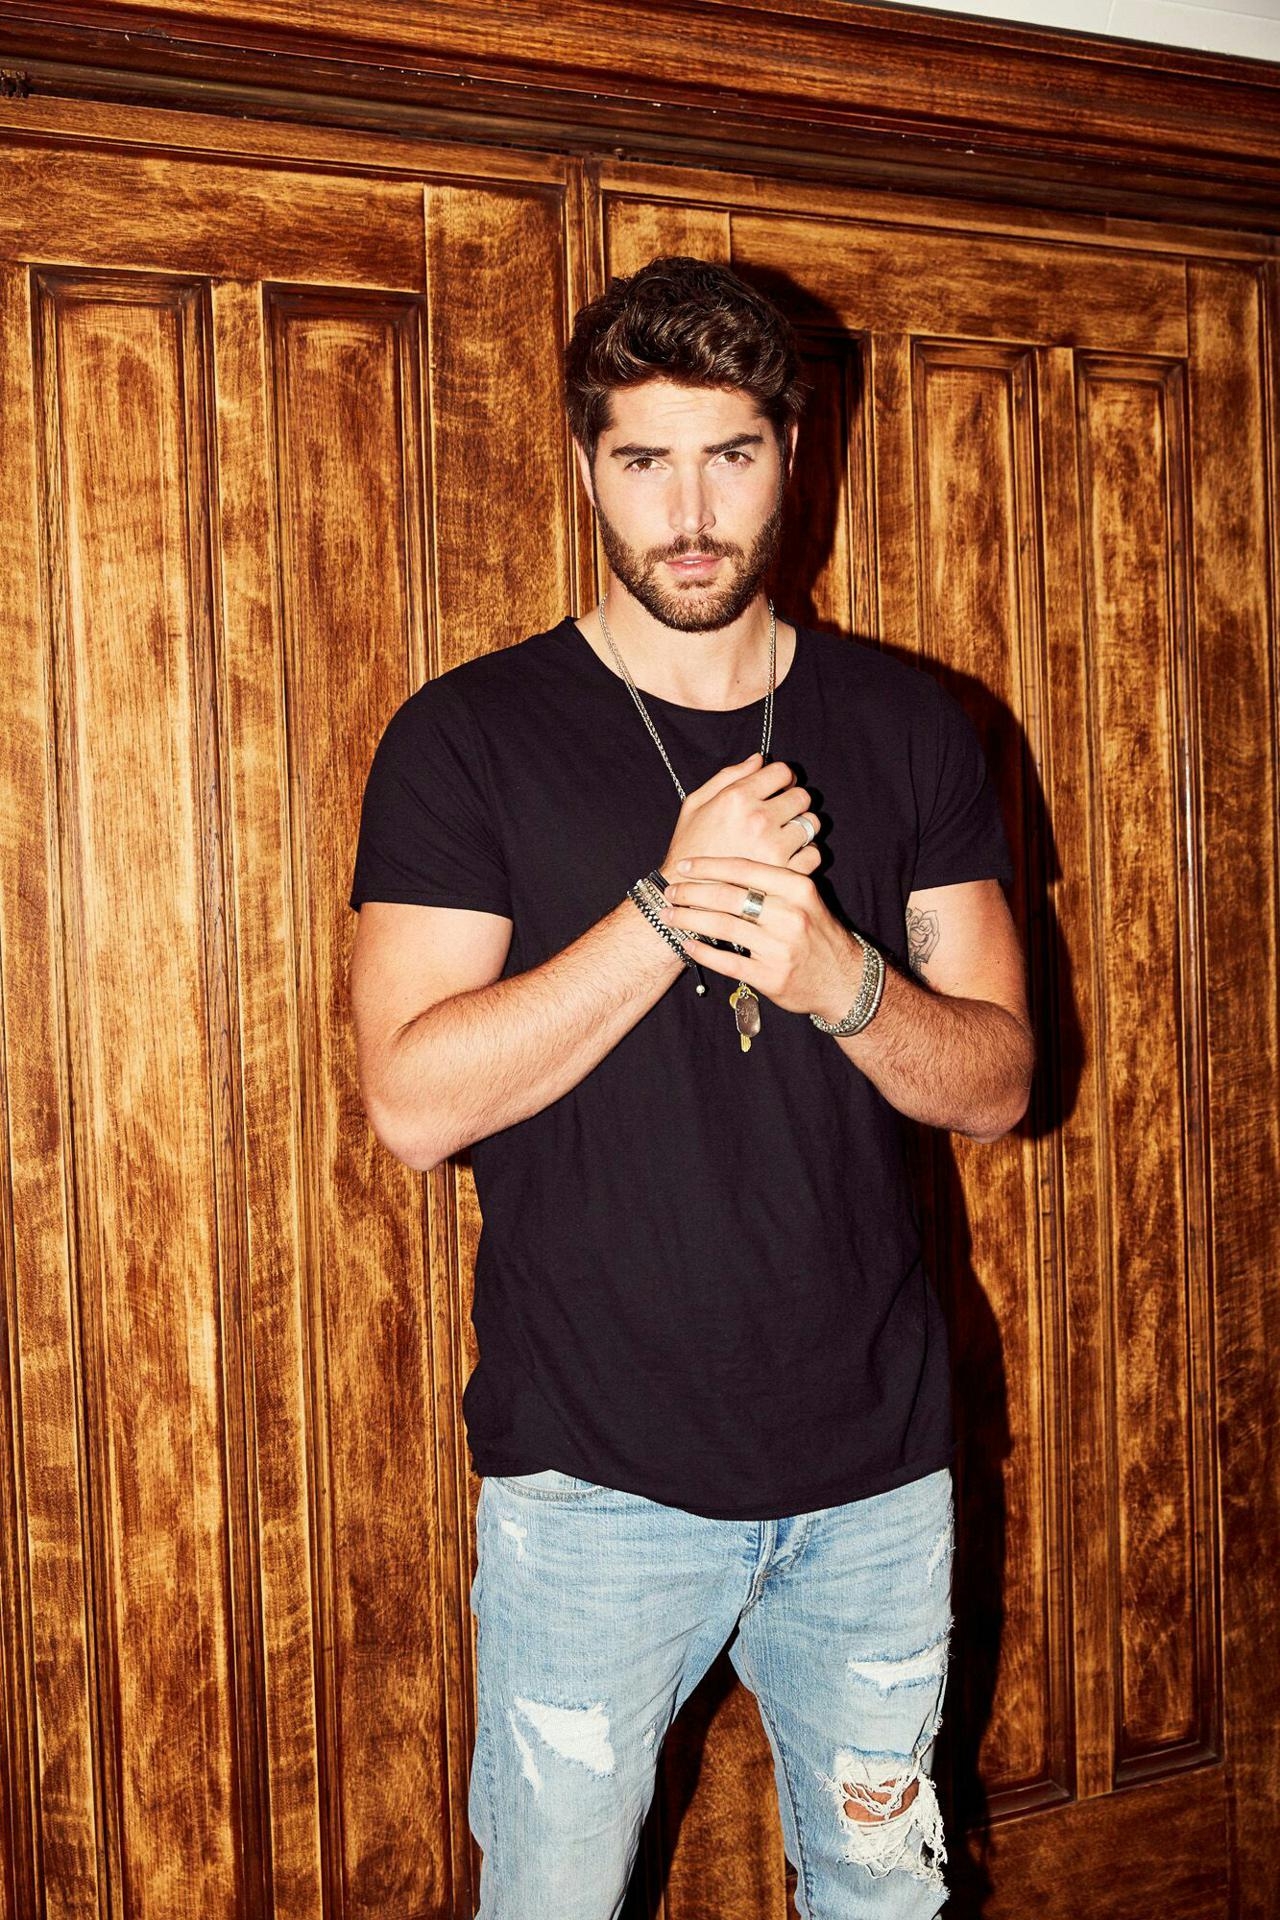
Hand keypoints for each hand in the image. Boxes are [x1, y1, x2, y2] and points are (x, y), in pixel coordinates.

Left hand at [660, 856, 866, 1019]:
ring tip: (670, 915)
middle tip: (670, 891)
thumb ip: (773, 882)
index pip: (745, 869)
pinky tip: (687, 944)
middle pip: (729, 896)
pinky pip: (728, 962)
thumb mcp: (805, 899)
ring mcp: (780, 948)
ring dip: (690, 920)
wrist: (844, 980)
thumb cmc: (817, 933)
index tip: (684, 865)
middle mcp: (790, 916)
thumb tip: (724, 864)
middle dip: (692, 892)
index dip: (709, 865)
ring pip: (724, 927)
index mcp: (798, 888)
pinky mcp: (771, 977)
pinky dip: (703, 952)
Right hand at [661, 753, 821, 877]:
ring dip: (802, 827)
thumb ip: (729, 776)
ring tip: (784, 836)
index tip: (780, 787)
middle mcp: (758, 819)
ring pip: (812, 824)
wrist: (682, 891)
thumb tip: (758, 759)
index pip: (782, 771)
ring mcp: (773, 847)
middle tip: (782, 813)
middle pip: (802, 796)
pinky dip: (807, 854)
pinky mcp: (783, 873)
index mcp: (737, 798)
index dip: (783, 777)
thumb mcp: (695, 804)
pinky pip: (814, 854)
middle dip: (794, 801)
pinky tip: (790, 856)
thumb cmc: (688, 847)